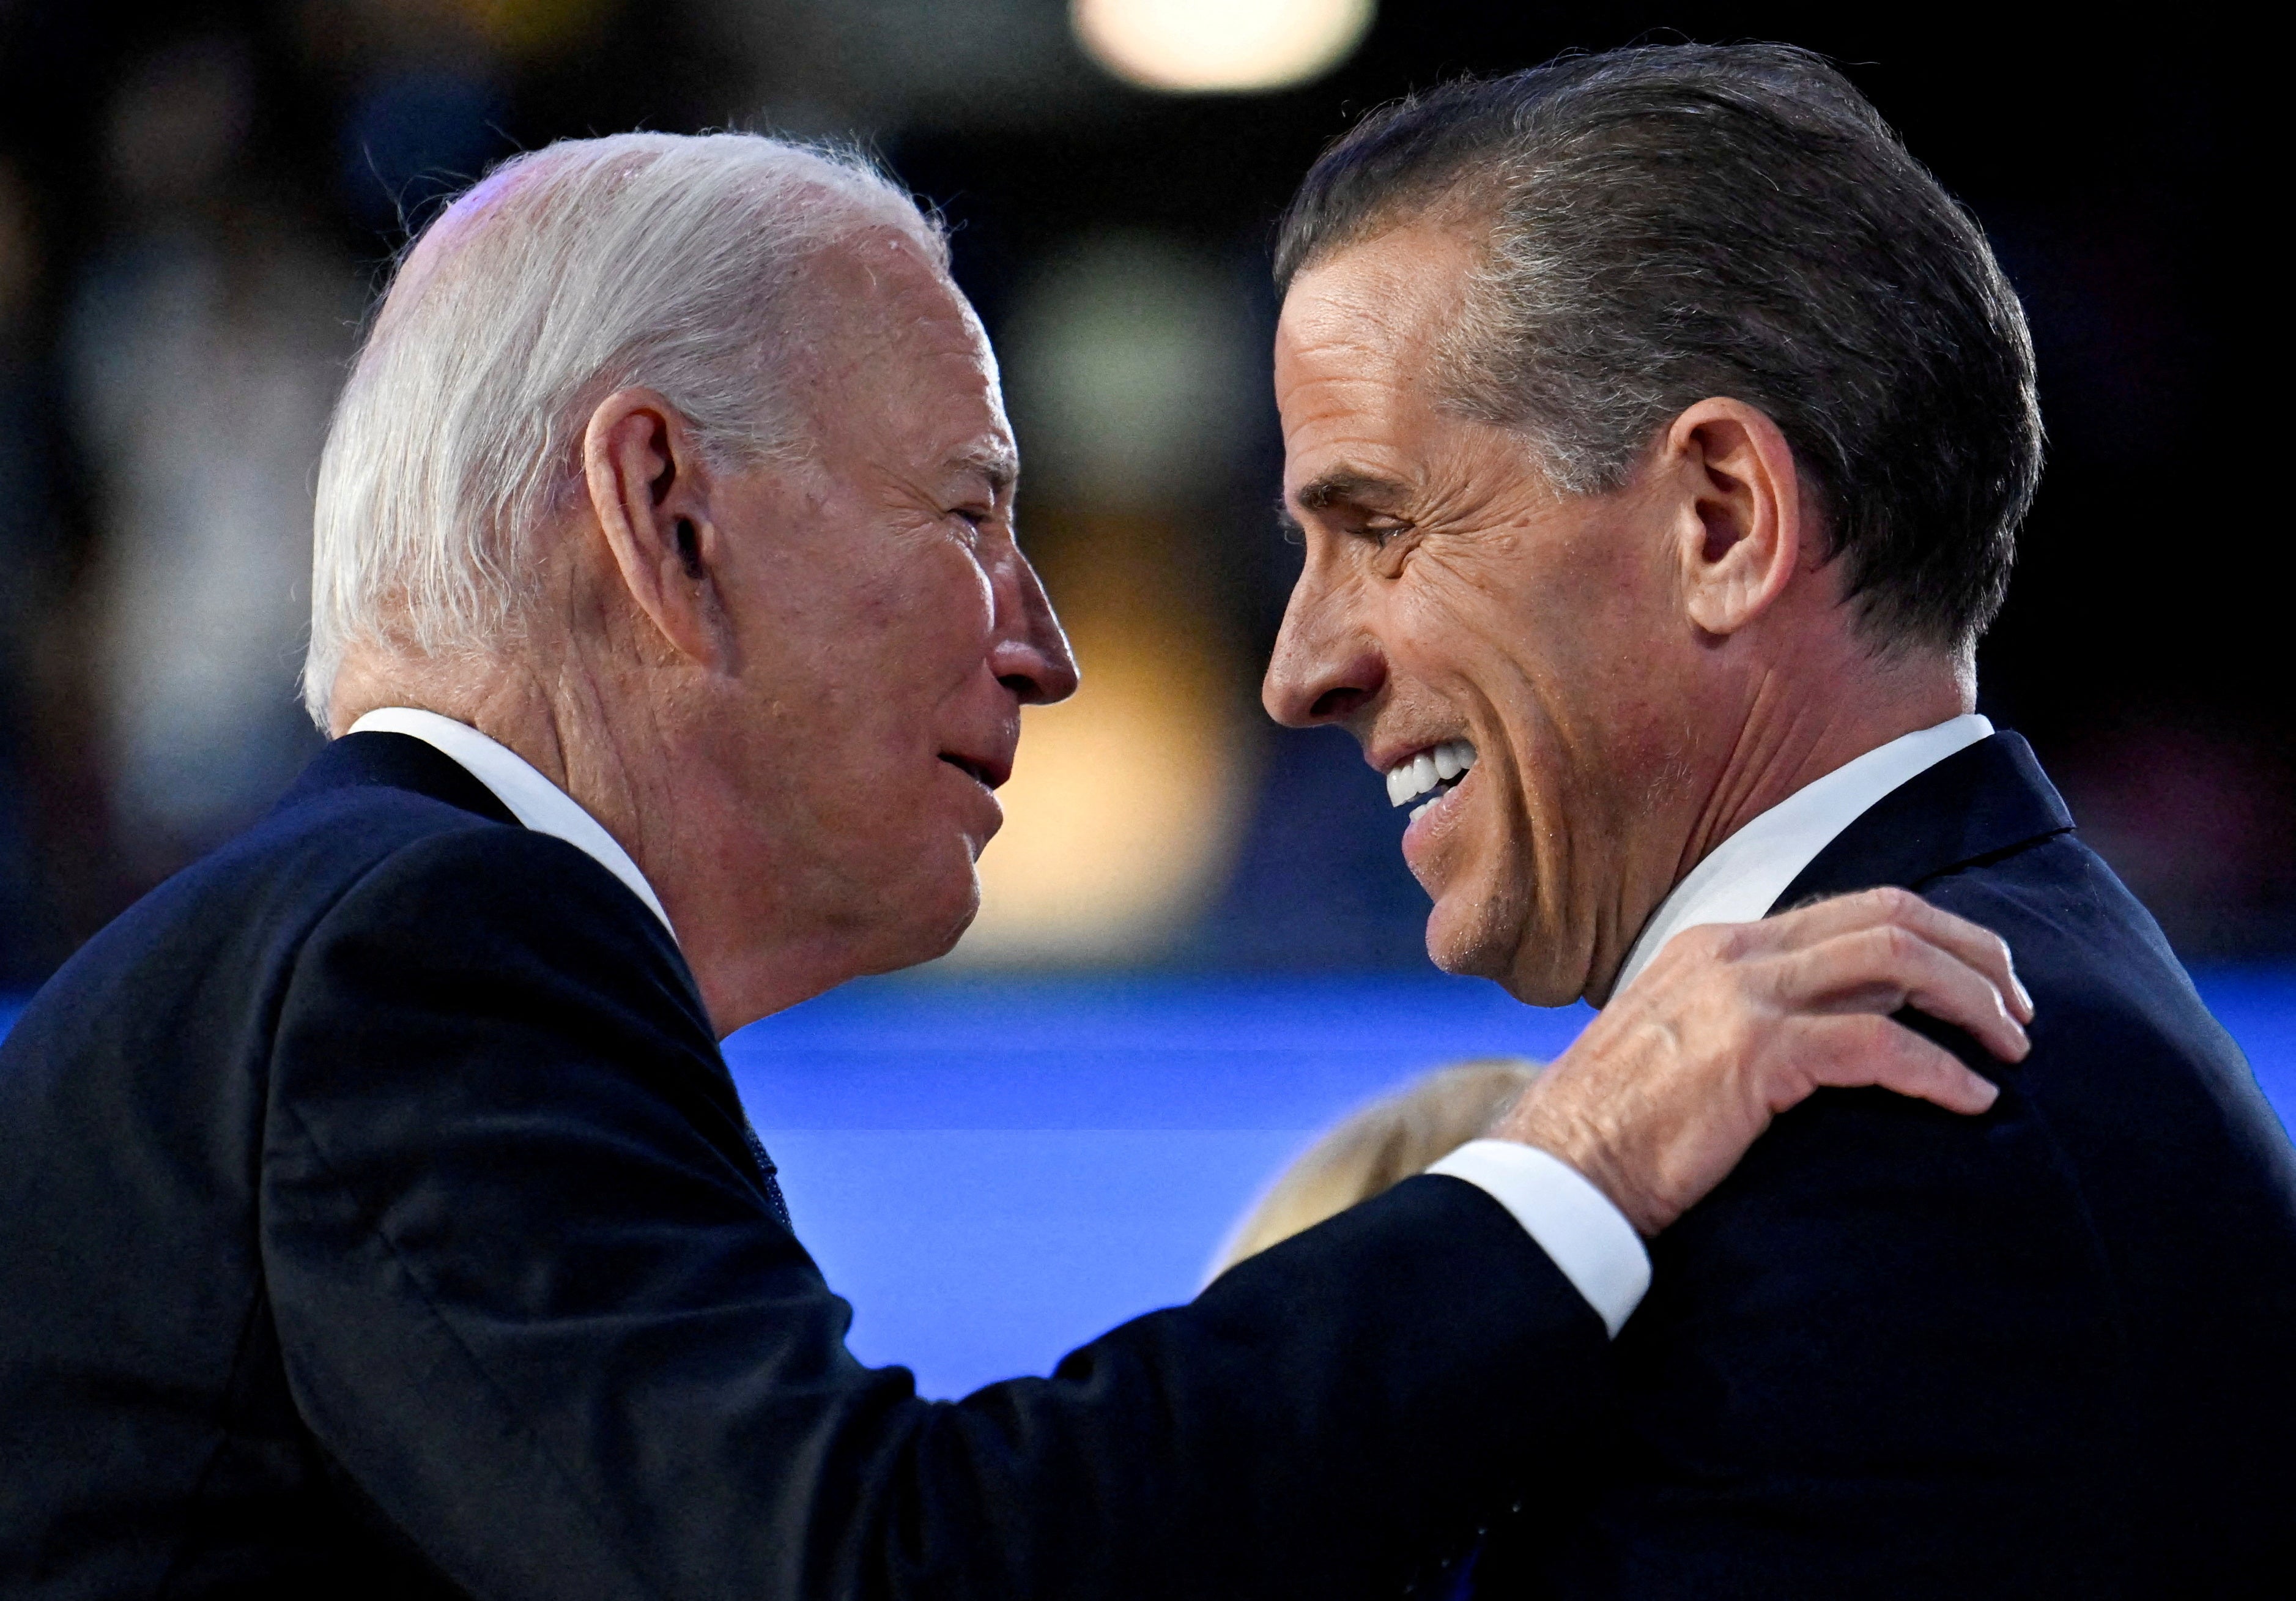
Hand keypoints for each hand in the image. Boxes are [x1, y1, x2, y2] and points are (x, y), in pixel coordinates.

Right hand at [1491, 887, 2029, 1235]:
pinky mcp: (1753, 1055)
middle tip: (2019, 1011)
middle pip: (1889, 916)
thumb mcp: (1681, 1047)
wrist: (1557, 1174)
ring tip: (2011, 1048)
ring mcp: (1741, 997)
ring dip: (1971, 1001)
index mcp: (1716, 942)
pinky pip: (1877, 1044)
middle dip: (1974, 955)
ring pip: (1894, 961)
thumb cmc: (1617, 1132)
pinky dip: (1939, 1069)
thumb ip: (1747, 1022)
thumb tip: (1834, 1034)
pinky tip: (1972, 1100)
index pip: (1854, 908)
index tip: (1983, 984)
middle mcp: (1732, 952)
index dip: (1937, 936)